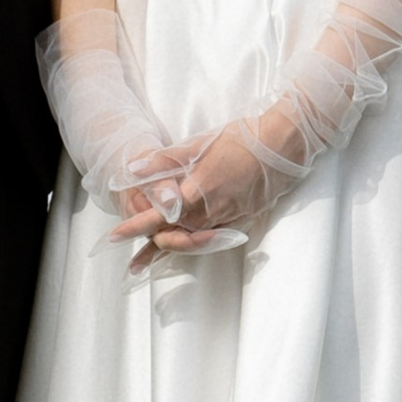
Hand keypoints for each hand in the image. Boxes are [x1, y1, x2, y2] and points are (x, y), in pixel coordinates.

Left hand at [109, 135, 247, 265]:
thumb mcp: (199, 143)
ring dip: (169, 251)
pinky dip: (193, 245)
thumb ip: (165, 160)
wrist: (285, 145)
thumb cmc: (244, 138)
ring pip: (192, 241)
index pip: (160, 215)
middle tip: (130, 259)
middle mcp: (213, 210)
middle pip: (174, 236)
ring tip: (147, 263)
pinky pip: (211, 238)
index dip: (135, 227)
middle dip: (149, 247)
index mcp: (199, 190)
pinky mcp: (241, 220)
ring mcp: (229, 218)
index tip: (115, 236)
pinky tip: (184, 247)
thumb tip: (133, 169)